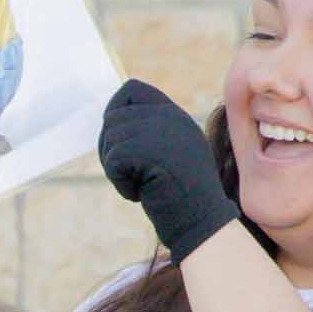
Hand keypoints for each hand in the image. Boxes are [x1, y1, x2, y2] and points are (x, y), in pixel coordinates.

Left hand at [97, 77, 241, 263]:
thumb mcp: (171, 154)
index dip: (116, 112)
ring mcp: (161, 130)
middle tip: (134, 175)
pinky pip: (113, 162)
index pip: (131, 90)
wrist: (203, 221)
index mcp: (175, 115)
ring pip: (110, 140)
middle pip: (112, 118)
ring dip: (117, 170)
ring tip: (144, 185)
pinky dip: (122, 184)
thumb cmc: (184, 197)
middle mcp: (170, 116)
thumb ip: (150, 133)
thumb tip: (110, 119)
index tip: (123, 144)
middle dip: (113, 150)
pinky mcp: (149, 149)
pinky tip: (143, 193)